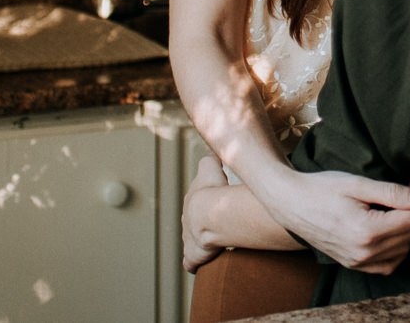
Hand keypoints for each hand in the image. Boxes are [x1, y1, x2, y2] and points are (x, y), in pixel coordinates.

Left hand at [182, 156, 230, 272]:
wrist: (209, 214)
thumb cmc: (213, 190)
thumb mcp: (211, 166)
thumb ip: (211, 156)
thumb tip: (214, 148)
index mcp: (192, 200)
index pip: (198, 200)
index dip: (209, 201)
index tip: (220, 202)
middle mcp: (187, 219)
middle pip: (194, 221)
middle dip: (205, 223)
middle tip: (222, 224)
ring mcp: (188, 239)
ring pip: (194, 241)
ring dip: (204, 242)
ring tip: (219, 243)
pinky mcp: (192, 256)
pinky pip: (192, 262)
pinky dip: (196, 262)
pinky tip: (206, 262)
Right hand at [261, 169, 409, 274]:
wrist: (290, 203)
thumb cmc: (321, 188)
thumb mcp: (357, 184)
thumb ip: (391, 192)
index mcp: (367, 231)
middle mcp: (364, 252)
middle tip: (403, 190)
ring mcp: (357, 262)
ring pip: (403, 251)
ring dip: (405, 230)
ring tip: (391, 209)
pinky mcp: (352, 264)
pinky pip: (387, 265)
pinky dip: (395, 249)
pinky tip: (386, 229)